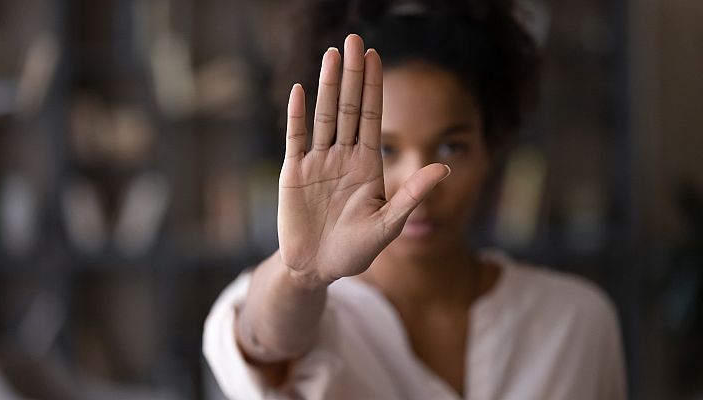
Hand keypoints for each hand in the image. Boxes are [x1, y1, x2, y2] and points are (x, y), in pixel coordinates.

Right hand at [278, 34, 449, 287]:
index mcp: (367, 165)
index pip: (372, 117)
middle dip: (353, 74)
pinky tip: (299, 90)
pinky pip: (295, 139)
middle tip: (353, 40)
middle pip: (349, 108)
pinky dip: (297, 115)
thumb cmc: (356, 251)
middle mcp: (343, 157)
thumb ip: (412, 195)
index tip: (376, 56)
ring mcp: (317, 163)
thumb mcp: (389, 224)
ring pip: (324, 116)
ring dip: (327, 86)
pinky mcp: (293, 173)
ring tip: (331, 55)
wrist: (317, 269)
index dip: (375, 87)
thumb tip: (444, 168)